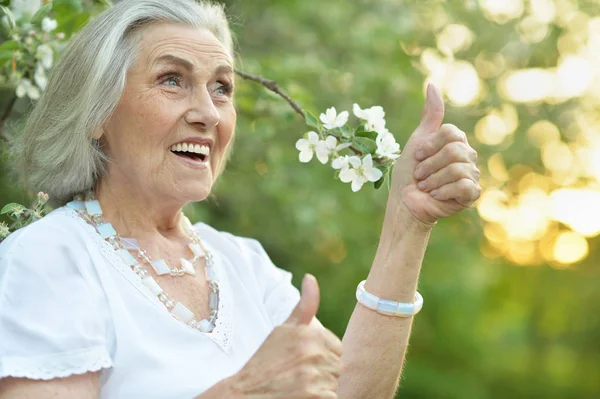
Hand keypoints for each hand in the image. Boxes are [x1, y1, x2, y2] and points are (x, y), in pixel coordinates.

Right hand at [227, 274, 342, 397]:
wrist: (245, 394)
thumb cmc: (265, 361)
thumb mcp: (283, 329)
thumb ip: (304, 305)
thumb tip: (310, 277)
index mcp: (309, 333)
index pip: (337, 347)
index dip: (322, 356)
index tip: (302, 361)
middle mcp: (313, 351)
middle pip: (337, 365)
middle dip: (323, 372)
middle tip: (298, 375)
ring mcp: (314, 376)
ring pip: (335, 383)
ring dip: (322, 387)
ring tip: (298, 386)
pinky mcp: (316, 397)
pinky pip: (333, 398)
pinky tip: (302, 396)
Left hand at [389, 84, 480, 225]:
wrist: (406, 203)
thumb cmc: (409, 174)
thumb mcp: (417, 141)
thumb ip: (430, 116)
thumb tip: (432, 84)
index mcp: (456, 143)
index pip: (451, 132)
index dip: (430, 146)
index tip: (417, 157)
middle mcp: (467, 157)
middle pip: (454, 150)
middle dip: (430, 165)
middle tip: (420, 176)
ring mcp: (471, 175)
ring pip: (457, 168)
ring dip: (433, 179)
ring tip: (425, 187)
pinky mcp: (472, 194)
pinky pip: (463, 185)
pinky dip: (443, 191)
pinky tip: (436, 195)